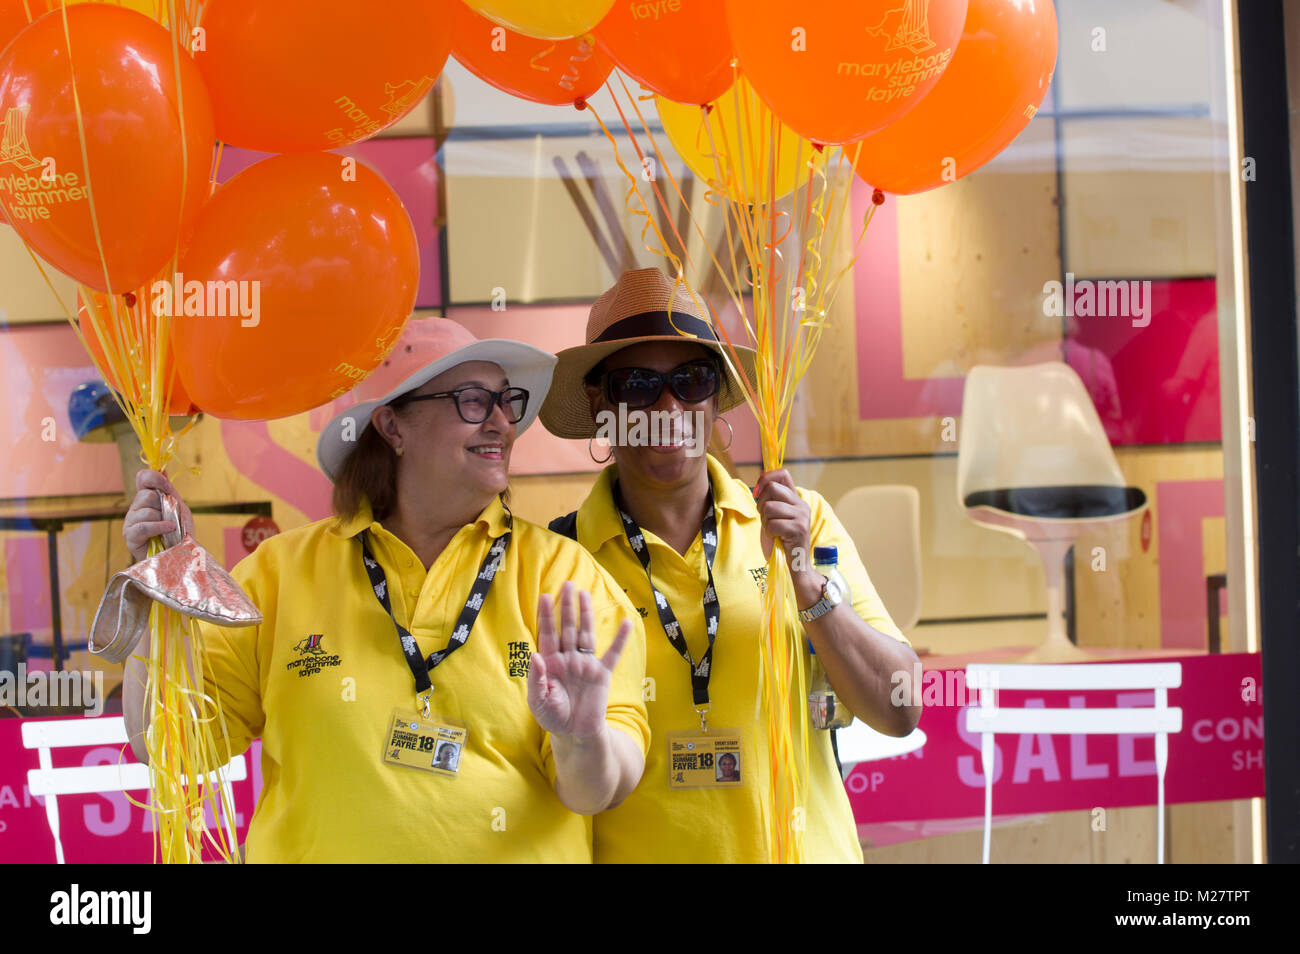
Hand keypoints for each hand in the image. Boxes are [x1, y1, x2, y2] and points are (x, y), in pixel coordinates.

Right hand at [123, 469, 194, 561]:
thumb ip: (169, 490)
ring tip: (171, 527)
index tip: (168, 487)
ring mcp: (130, 522)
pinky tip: (170, 529)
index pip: (142, 478)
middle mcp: (135, 508)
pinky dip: (159, 527)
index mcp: (146, 498)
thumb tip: (163, 468)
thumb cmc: (180, 531)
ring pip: (145, 511)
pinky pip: (142, 526)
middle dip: (164, 505)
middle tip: (171, 516)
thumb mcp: (178, 507)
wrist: (182, 552)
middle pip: (146, 495)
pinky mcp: (130, 536)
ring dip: (163, 519)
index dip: (154, 478)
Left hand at [528, 581, 630, 742]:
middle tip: (567, 584)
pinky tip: (625, 623)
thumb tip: (535, 655)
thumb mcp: (538, 701)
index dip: (547, 616)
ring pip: (586, 634)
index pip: (548, 634)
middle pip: (568, 627)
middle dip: (567, 607)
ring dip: (586, 614)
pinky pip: (612, 654)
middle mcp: (569, 658)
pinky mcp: (602, 674)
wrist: (575, 734)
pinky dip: (619, 639)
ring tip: (585, 594)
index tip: (546, 597)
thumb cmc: (553, 716)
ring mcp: (586, 664)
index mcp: (552, 663)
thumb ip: (537, 678)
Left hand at [754, 469, 822, 607]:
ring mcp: (802, 516)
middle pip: (773, 488)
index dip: (766, 478)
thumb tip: (761, 475)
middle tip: (765, 517)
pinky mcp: (799, 529)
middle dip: (761, 502)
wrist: (795, 565)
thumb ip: (771, 498)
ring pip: (770, 507)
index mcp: (796, 499)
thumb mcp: (775, 515)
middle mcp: (801, 505)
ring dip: (765, 520)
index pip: (782, 473)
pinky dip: (769, 532)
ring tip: (772, 529)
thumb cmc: (781, 541)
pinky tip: (776, 537)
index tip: (758, 491)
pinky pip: (772, 523)